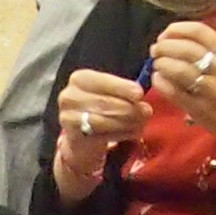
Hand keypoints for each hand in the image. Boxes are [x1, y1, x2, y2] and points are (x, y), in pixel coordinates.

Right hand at [50, 66, 149, 196]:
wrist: (81, 134)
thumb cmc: (99, 107)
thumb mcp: (108, 92)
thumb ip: (122, 90)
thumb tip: (140, 96)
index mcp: (79, 79)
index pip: (102, 82)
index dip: (121, 88)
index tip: (139, 94)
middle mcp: (69, 96)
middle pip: (103, 102)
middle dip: (128, 108)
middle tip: (147, 112)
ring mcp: (68, 117)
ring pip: (103, 120)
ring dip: (127, 122)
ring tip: (142, 123)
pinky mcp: (73, 136)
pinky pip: (101, 136)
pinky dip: (121, 134)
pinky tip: (133, 133)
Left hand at [150, 20, 215, 154]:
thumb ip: (210, 50)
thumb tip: (176, 40)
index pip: (198, 31)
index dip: (175, 30)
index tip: (164, 36)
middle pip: (184, 48)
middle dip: (163, 47)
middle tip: (155, 50)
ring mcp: (211, 89)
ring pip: (176, 68)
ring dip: (161, 64)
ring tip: (157, 65)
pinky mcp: (200, 108)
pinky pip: (173, 91)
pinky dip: (160, 82)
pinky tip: (158, 80)